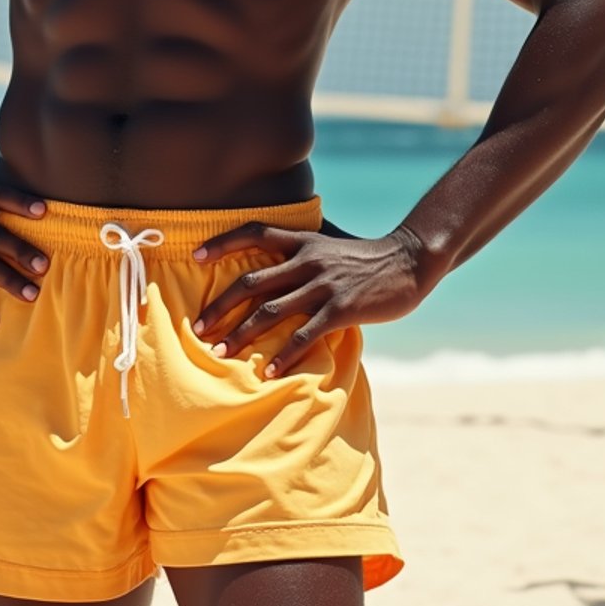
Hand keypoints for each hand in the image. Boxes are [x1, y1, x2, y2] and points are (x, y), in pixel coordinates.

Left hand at [191, 220, 425, 378]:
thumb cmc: (366, 256)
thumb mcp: (331, 241)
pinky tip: (268, 373)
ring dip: (241, 334)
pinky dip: (283, 355)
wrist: (408, 261)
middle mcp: (307, 260)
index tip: (196, 256)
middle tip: (199, 328)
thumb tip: (278, 245)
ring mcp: (322, 285)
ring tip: (221, 353)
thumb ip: (303, 246)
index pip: (254, 232)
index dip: (223, 243)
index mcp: (302, 241)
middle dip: (221, 306)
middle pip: (251, 281)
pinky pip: (303, 335)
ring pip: (270, 311)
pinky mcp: (340, 309)